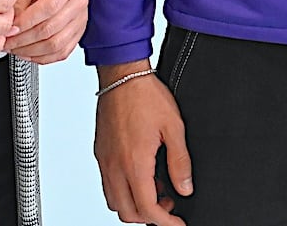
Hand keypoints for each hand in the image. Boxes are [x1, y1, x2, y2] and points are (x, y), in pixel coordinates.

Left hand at [5, 0, 87, 63]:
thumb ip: (18, 1)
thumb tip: (10, 26)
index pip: (49, 7)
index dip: (26, 22)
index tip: (9, 28)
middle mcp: (79, 1)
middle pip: (52, 29)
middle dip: (24, 40)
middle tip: (6, 42)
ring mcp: (81, 19)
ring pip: (57, 45)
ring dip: (31, 51)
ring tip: (14, 48)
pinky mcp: (78, 32)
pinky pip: (62, 52)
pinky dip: (43, 57)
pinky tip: (28, 53)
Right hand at [95, 67, 191, 225]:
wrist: (122, 76)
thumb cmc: (146, 96)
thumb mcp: (174, 127)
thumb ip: (180, 161)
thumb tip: (185, 187)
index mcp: (134, 163)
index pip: (147, 208)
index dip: (164, 222)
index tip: (177, 223)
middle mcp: (115, 166)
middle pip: (127, 212)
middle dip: (149, 216)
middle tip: (170, 204)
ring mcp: (104, 161)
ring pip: (114, 201)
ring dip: (135, 204)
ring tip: (157, 189)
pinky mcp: (101, 154)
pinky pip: (108, 185)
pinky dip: (124, 190)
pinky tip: (142, 175)